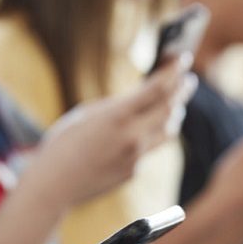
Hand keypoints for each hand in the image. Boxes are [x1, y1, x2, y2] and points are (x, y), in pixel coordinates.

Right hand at [28, 55, 197, 207]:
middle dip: (182, 90)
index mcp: (117, 115)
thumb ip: (117, 106)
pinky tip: (145, 129)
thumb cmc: (62, 144)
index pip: (158, 87)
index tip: (183, 58)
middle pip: (170, 108)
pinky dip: (152, 134)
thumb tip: (141, 99)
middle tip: (188, 80)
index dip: (174, 70)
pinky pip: (150, 148)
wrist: (54, 185)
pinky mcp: (133, 172)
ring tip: (175, 103)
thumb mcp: (87, 114)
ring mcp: (136, 156)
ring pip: (168, 130)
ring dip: (174, 113)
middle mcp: (132, 136)